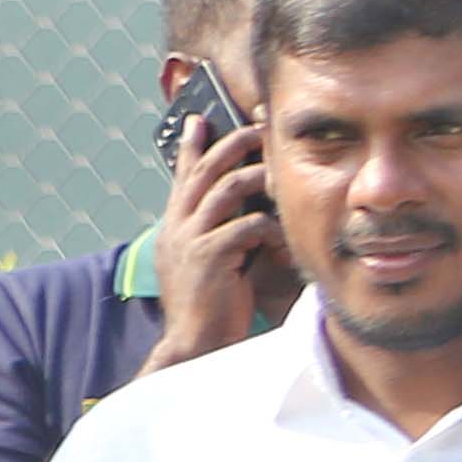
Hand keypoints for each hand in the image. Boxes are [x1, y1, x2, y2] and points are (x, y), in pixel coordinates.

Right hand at [146, 123, 278, 370]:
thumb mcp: (210, 261)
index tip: (199, 119)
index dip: (192, 147)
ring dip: (254, 176)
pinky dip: (268, 227)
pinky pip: (244, 227)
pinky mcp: (209, 258)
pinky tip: (285, 238)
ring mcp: (190, 240)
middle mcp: (178, 226)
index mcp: (176, 225)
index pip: (183, 176)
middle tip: (257, 127)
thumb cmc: (212, 305)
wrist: (195, 342)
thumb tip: (248, 214)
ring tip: (278, 170)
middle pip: (204, 172)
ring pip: (223, 191)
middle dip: (231, 145)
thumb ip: (219, 234)